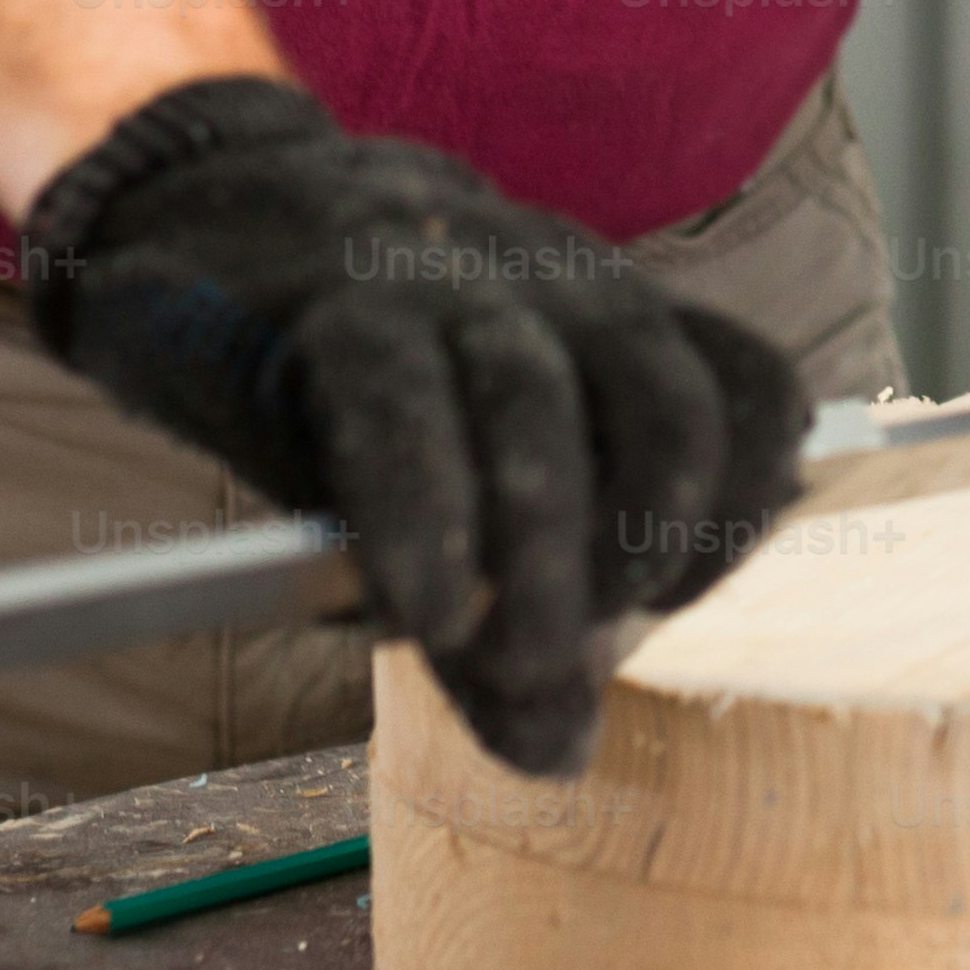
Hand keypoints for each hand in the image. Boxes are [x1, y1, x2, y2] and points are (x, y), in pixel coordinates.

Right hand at [20, 78, 807, 772]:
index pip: (749, 393)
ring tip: (505, 658)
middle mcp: (567, 286)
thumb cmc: (368, 378)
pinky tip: (416, 604)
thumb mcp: (464, 484)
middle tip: (566, 653)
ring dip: (539, 557)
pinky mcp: (338, 307)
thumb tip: (559, 756)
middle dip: (637, 557)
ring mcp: (457, 285)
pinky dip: (422, 514)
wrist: (220, 213)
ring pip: (538, 409)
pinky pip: (400, 408)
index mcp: (623, 317)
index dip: (741, 506)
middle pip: (664, 416)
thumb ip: (517, 608)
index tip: (672, 601)